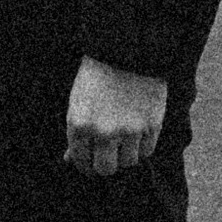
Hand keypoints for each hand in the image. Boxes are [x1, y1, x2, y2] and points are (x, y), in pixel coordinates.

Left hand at [65, 56, 167, 179]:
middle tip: (109, 156)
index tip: (91, 162)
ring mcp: (129, 131)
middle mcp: (103, 132)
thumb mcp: (78, 103)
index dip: (87, 165)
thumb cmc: (97, 77)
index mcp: (79, 125)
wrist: (127, 51)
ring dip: (126, 155)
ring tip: (125, 139)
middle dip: (106, 164)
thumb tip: (70, 160)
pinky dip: (142, 147)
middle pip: (105, 169)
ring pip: (128, 163)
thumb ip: (76, 134)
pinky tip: (138, 133)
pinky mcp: (151, 126)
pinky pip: (146, 152)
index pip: (82, 162)